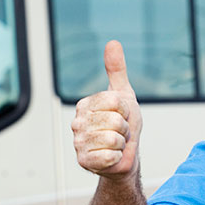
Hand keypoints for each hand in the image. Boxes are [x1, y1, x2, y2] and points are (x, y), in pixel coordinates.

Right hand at [72, 40, 142, 178]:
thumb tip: (112, 42)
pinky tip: (111, 157)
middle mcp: (77, 122)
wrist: (124, 155)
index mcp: (85, 104)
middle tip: (120, 132)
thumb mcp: (124, 94)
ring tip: (116, 144)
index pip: (115, 101)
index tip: (123, 115)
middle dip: (125, 128)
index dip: (126, 110)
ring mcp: (78, 142)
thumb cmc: (124, 124)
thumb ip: (117, 69)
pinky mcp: (83, 161)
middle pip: (115, 121)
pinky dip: (116, 158)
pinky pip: (109, 156)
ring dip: (121, 144)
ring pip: (114, 139)